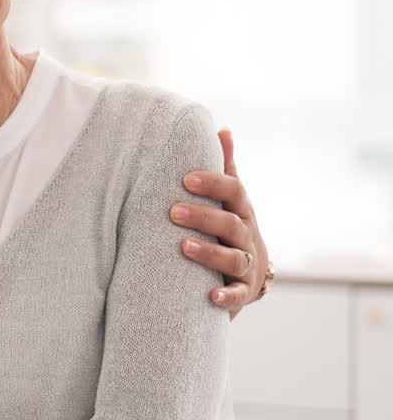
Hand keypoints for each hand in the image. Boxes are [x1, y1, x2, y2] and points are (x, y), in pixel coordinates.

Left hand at [170, 128, 269, 318]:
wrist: (250, 275)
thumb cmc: (229, 227)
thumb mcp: (229, 198)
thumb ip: (224, 167)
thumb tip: (222, 128)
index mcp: (240, 210)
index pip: (234, 191)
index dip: (213, 183)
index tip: (187, 178)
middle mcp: (246, 235)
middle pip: (231, 223)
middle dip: (203, 216)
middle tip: (173, 211)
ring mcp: (247, 265)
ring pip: (233, 257)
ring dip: (209, 252)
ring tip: (182, 246)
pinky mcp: (242, 291)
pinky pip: (237, 295)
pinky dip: (226, 296)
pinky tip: (210, 295)